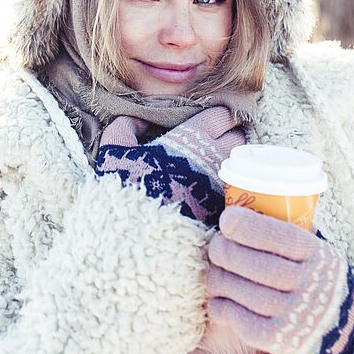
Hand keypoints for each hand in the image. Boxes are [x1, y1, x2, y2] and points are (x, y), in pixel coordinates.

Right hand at [95, 107, 244, 227]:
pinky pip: (234, 189)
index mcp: (191, 137)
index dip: (221, 115)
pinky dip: (229, 185)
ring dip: (232, 160)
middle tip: (221, 139)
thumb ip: (125, 127)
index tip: (217, 119)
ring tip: (219, 162)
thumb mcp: (114, 152)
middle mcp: (212, 156)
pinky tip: (214, 187)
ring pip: (239, 163)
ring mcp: (221, 182)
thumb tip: (138, 118)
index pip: (222, 115)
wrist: (136, 238)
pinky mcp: (222, 209)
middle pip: (238, 137)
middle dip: (232, 135)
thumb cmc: (125, 190)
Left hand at [205, 206, 349, 353]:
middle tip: (216, 245)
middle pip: (260, 266)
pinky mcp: (281, 339)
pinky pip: (243, 322)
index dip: (250, 227)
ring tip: (213, 271)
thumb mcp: (310, 248)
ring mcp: (296, 315)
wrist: (334, 322)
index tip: (226, 219)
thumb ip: (282, 233)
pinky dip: (223, 308)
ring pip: (247, 294)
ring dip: (220, 279)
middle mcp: (309, 284)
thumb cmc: (308, 273)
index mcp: (316, 254)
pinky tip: (218, 300)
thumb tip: (238, 209)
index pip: (282, 237)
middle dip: (228, 252)